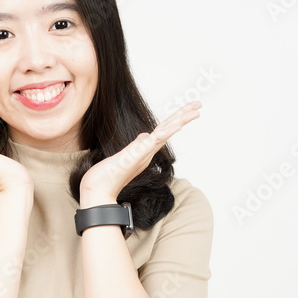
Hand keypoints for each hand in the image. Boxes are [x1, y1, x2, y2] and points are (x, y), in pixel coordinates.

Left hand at [79, 101, 201, 204]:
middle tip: (199, 105)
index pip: (164, 130)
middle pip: (169, 129)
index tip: (188, 110)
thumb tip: (145, 135)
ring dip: (181, 120)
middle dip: (184, 116)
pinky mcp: (137, 155)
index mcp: (146, 150)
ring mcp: (144, 153)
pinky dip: (167, 132)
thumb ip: (137, 145)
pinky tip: (178, 124)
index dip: (176, 119)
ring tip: (196, 111)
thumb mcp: (125, 155)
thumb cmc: (107, 176)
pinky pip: (155, 141)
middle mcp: (148, 151)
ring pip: (166, 133)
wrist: (98, 191)